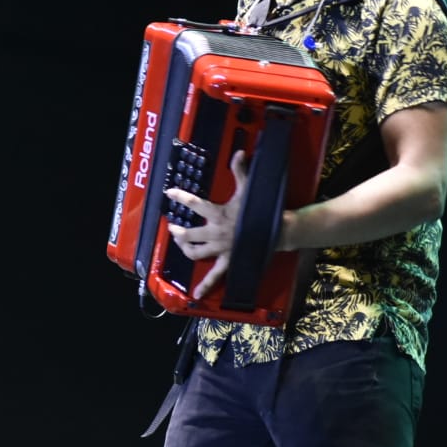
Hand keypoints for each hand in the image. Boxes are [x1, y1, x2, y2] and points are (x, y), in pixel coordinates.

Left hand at [164, 149, 248, 298]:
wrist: (277, 230)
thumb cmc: (260, 209)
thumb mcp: (248, 189)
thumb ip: (240, 170)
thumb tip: (240, 152)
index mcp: (219, 214)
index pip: (195, 203)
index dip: (180, 197)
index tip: (168, 193)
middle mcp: (216, 232)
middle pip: (189, 234)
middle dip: (177, 231)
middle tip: (172, 227)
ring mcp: (221, 248)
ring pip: (195, 252)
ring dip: (185, 248)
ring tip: (180, 243)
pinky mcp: (227, 260)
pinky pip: (215, 275)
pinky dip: (206, 285)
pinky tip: (196, 294)